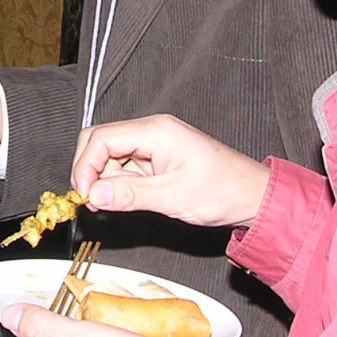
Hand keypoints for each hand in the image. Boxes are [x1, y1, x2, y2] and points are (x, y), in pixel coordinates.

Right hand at [71, 116, 269, 229]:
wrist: (253, 197)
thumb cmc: (224, 191)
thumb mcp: (173, 197)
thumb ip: (130, 195)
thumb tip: (93, 194)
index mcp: (156, 131)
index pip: (101, 138)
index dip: (85, 166)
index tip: (83, 195)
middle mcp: (152, 132)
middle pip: (101, 144)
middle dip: (91, 173)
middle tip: (93, 202)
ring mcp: (154, 146)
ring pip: (111, 159)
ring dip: (106, 182)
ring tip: (116, 206)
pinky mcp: (157, 160)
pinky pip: (126, 169)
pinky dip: (120, 186)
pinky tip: (125, 201)